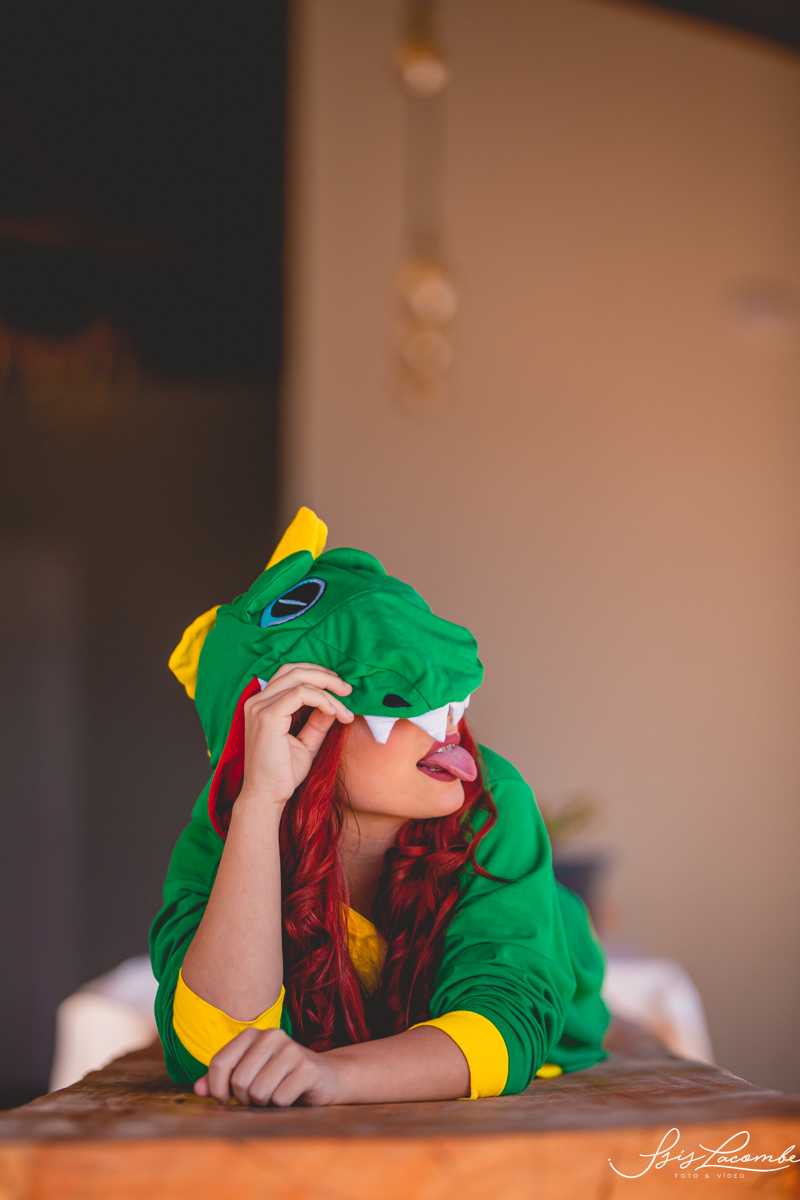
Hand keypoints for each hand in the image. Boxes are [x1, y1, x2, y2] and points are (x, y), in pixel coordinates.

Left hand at [193, 1028, 341, 1106]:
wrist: (323, 1077)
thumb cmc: (278, 1078)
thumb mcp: (247, 1076)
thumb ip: (220, 1082)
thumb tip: (197, 1090)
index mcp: (252, 1034)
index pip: (219, 1062)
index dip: (217, 1088)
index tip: (226, 1099)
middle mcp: (271, 1036)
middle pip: (239, 1080)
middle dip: (244, 1098)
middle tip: (257, 1097)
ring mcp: (291, 1050)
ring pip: (258, 1091)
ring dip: (264, 1102)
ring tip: (274, 1093)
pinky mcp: (307, 1068)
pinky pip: (280, 1098)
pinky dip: (282, 1104)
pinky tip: (292, 1094)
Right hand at [239, 663, 352, 806]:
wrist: (267, 797)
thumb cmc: (282, 773)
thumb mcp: (306, 742)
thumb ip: (317, 721)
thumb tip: (334, 704)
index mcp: (263, 704)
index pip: (291, 674)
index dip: (318, 676)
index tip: (341, 691)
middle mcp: (257, 701)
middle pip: (295, 670)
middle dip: (326, 676)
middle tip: (348, 690)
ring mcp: (260, 707)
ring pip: (300, 679)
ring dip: (328, 689)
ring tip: (346, 705)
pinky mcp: (267, 716)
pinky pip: (300, 694)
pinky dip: (322, 699)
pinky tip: (334, 712)